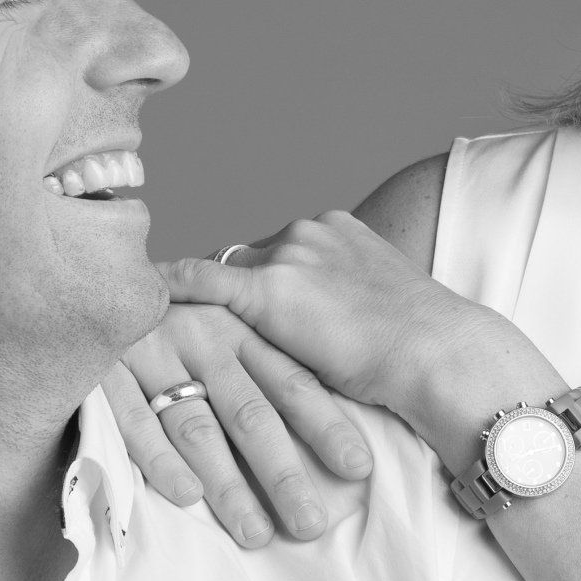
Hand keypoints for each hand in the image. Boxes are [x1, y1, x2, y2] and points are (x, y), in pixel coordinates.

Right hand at [103, 298, 372, 546]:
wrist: (84, 274)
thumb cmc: (174, 320)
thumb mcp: (226, 329)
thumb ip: (264, 371)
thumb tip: (329, 436)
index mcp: (240, 329)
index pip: (292, 383)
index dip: (327, 426)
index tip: (360, 470)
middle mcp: (202, 338)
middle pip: (252, 415)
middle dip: (284, 474)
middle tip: (312, 526)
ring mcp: (152, 353)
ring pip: (198, 426)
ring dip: (228, 484)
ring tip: (256, 534)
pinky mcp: (103, 371)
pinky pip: (133, 421)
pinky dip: (160, 459)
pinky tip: (187, 496)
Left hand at [164, 213, 561, 473]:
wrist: (437, 352)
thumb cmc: (420, 345)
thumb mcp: (380, 304)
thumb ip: (342, 299)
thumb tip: (325, 325)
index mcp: (337, 227)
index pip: (279, 252)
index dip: (264, 282)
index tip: (252, 304)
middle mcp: (307, 229)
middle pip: (248, 259)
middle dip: (238, 292)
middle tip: (225, 329)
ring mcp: (287, 255)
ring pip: (227, 274)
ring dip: (213, 303)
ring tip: (188, 326)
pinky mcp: (271, 290)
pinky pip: (203, 282)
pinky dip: (172, 287)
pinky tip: (143, 297)